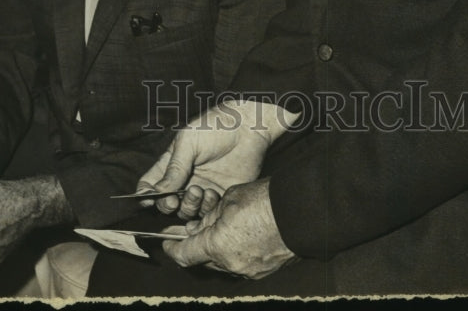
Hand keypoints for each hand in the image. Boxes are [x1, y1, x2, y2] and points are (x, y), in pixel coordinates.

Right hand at [138, 99, 298, 219]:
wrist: (248, 129)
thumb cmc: (215, 127)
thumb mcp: (188, 142)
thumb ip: (173, 168)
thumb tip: (154, 193)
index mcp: (172, 163)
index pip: (150, 184)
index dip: (146, 195)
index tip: (149, 199)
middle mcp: (184, 179)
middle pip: (165, 203)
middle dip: (167, 205)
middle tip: (174, 199)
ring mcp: (201, 189)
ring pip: (185, 211)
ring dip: (188, 206)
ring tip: (198, 190)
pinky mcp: (219, 196)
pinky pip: (206, 213)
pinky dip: (206, 208)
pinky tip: (212, 193)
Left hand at [162, 178, 296, 279]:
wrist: (300, 212)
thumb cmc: (264, 201)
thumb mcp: (230, 197)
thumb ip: (212, 214)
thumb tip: (205, 222)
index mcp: (217, 246)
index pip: (184, 255)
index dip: (172, 249)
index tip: (167, 242)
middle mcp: (230, 264)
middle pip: (204, 259)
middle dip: (198, 244)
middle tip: (198, 226)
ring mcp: (248, 271)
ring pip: (223, 261)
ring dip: (219, 248)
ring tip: (226, 227)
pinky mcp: (263, 271)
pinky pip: (241, 263)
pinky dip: (237, 251)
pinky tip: (244, 234)